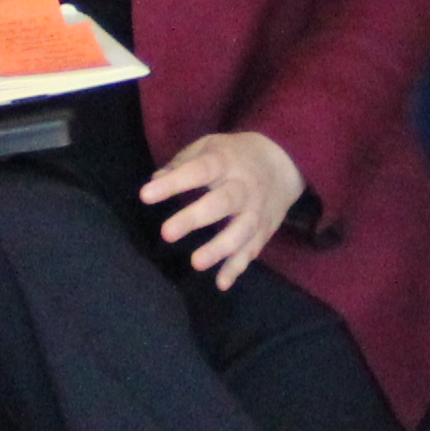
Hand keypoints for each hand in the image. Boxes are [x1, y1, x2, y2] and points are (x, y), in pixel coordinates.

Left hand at [143, 131, 303, 289]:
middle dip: (194, 219)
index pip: (198, 171)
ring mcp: (255, 211)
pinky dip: (237, 267)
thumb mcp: (210, 147)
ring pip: (240, 232)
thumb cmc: (235, 155)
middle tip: (166, 233)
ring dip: (219, 249)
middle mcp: (243, 187)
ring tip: (195, 263)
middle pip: (221, 203)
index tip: (145, 195)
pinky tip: (221, 283)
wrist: (284, 162)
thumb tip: (153, 181)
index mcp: (225, 162)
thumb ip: (182, 163)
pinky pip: (251, 251)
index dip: (173, 183)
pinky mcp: (263, 230)